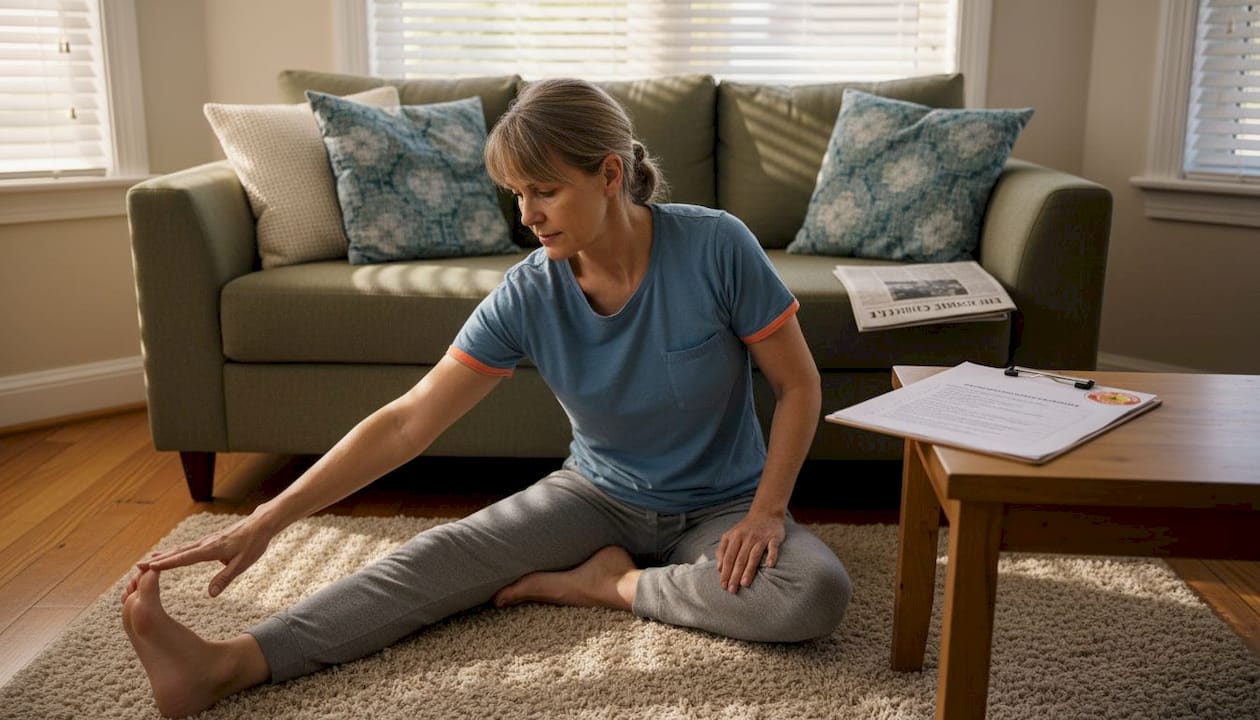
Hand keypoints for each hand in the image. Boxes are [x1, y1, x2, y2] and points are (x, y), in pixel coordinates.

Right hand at [136, 514, 274, 596]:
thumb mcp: (243, 564)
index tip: (149, 567)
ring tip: (146, 561)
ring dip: (163, 555)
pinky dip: (174, 551)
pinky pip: (187, 547)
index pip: (185, 558)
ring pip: (181, 549)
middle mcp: (205, 543)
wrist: (261, 524)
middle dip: (158, 560)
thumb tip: (211, 594)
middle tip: (137, 567)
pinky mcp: (208, 540)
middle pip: (177, 553)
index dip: (167, 563)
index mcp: (212, 549)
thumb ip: (226, 578)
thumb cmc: (254, 544)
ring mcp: (206, 541)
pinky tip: (169, 554)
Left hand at [717, 511, 784, 593]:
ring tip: (744, 583)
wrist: (765, 513)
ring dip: (749, 570)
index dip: (725, 572)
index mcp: (734, 537)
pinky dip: (771, 555)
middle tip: (732, 590)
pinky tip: (769, 565)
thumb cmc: (745, 529)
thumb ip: (722, 550)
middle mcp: (747, 537)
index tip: (723, 586)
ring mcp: (760, 537)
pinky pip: (773, 547)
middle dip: (734, 575)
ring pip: (754, 555)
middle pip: (739, 559)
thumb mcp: (730, 535)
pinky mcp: (774, 537)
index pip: (728, 557)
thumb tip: (718, 568)